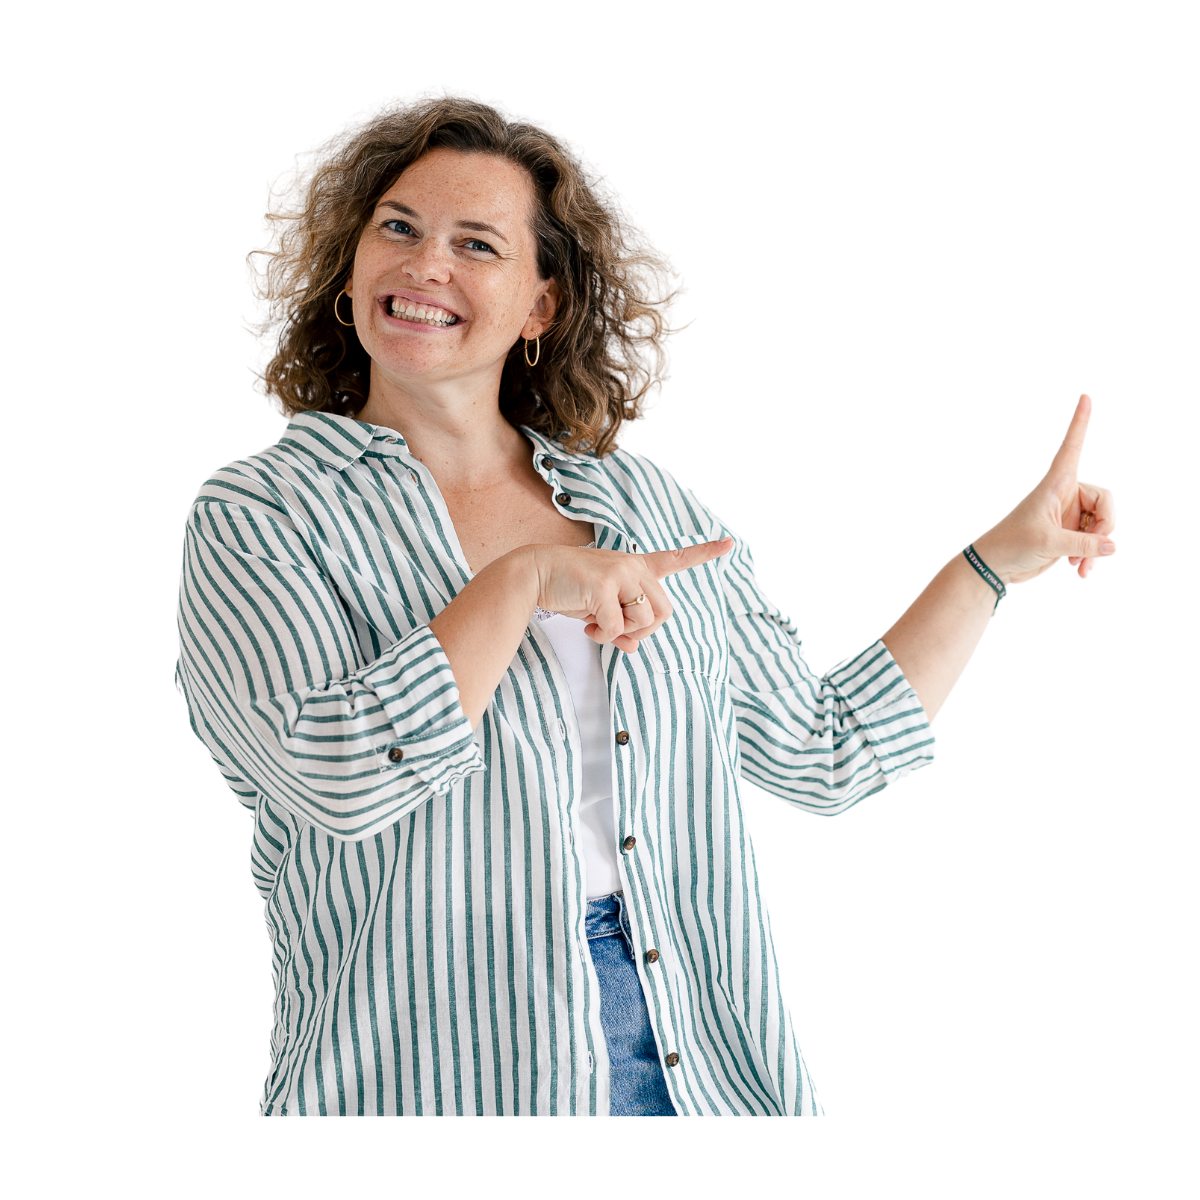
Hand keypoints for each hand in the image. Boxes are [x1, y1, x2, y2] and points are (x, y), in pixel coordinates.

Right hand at [526, 537, 735, 652]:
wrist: (534, 575)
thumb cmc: (569, 589)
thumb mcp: (601, 608)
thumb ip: (622, 623)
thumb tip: (632, 647)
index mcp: (636, 566)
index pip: (675, 558)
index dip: (703, 553)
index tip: (729, 544)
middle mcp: (633, 566)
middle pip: (663, 612)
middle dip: (642, 630)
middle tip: (616, 631)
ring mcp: (621, 574)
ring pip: (645, 621)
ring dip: (621, 633)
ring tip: (597, 625)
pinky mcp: (605, 587)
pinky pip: (617, 628)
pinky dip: (602, 636)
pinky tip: (586, 625)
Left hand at [974, 392, 1119, 587]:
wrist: (994, 568)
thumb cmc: (1011, 547)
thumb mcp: (1047, 544)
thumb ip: (1083, 545)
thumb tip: (1113, 546)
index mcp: (1054, 486)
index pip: (1070, 448)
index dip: (1079, 423)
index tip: (1084, 395)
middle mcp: (1064, 495)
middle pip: (1104, 501)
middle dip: (1104, 528)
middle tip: (1094, 550)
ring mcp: (1068, 515)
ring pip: (1102, 524)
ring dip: (1095, 548)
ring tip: (1080, 568)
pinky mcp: (1069, 533)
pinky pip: (1094, 541)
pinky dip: (1090, 556)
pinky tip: (1079, 571)